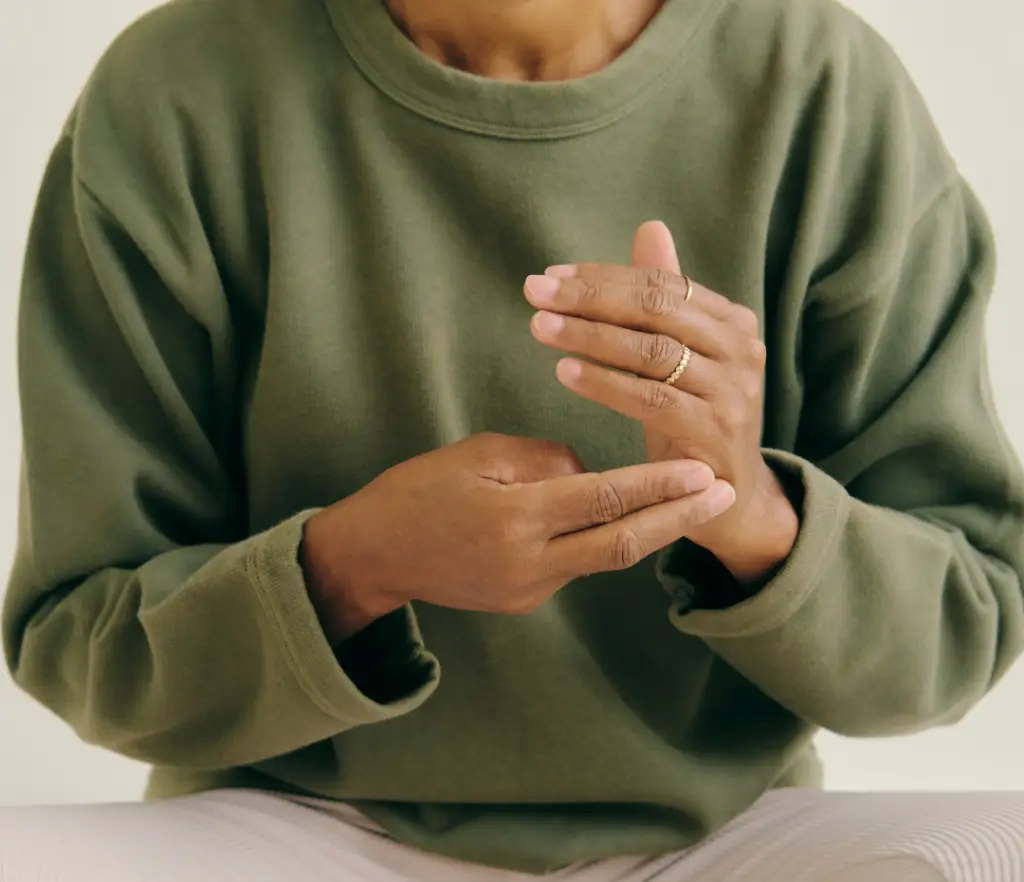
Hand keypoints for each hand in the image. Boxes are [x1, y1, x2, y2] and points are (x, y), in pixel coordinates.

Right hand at [302, 433, 735, 640]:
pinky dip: (604, 537)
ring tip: (693, 501)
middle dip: (679, 518)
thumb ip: (543, 461)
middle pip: (623, 543)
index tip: (702, 470)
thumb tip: (588, 472)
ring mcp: (529, 590)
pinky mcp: (525, 600)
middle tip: (724, 493)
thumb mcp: (477, 455)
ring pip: (605, 555)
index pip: (603, 499)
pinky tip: (626, 514)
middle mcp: (529, 563)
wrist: (373, 555)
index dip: (658, 485)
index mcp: (514, 519)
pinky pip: (576, 563)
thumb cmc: (417, 491)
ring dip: (651, 529)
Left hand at [525, 222, 797, 582]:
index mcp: (731, 321)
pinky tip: (565, 373)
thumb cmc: (695, 418)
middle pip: (656, 310)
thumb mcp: (679, 355)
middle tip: (535, 292)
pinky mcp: (714, 432)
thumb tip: (650, 228)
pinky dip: (605, 384)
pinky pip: (651, 400)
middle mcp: (740, 349)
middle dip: (590, 298)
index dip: (603, 277)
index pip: (661, 284)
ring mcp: (732, 391)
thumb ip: (665, 296)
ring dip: (590, 336)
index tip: (550, 276)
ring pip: (652, 352)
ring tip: (539, 327)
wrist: (727, 497)